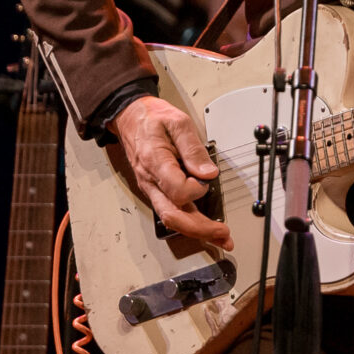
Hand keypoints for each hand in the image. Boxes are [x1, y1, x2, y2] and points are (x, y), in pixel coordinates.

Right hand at [113, 93, 231, 250]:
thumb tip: (208, 173)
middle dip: (200, 229)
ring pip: (172, 218)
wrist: (129, 117)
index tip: (208, 179)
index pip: (177, 190)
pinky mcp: (156, 190)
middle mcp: (151, 181)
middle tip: (223, 233)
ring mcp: (152, 188)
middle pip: (173, 216)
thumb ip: (193, 148)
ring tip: (220, 237)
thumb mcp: (177, 122)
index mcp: (155, 162)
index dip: (197, 190)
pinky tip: (204, 226)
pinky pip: (171, 211)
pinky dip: (189, 222)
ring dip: (196, 231)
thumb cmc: (152, 118)